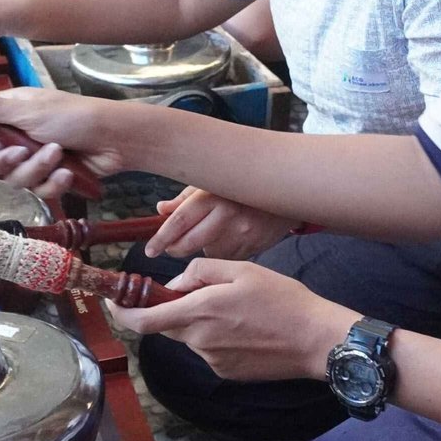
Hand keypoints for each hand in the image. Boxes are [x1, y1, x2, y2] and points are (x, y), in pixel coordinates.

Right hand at [0, 88, 129, 196]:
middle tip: (21, 153)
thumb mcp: (31, 110)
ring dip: (37, 168)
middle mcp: (17, 135)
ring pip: (16, 178)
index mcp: (9, 112)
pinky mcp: (51, 176)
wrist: (116, 140)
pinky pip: (39, 190)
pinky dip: (54, 182)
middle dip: (5, 162)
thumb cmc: (75, 116)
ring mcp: (34, 157)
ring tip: (58, 155)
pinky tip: (68, 174)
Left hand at [108, 259, 355, 380]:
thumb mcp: (242, 269)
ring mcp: (212, 359)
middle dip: (171, 307)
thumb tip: (177, 283)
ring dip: (199, 321)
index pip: (144, 320)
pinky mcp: (226, 372)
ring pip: (191, 335)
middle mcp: (200, 340)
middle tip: (199, 291)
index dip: (122, 313)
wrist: (314, 339)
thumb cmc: (282, 299)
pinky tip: (246, 327)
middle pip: (167, 325)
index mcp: (200, 311)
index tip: (113, 300)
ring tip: (237, 308)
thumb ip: (201, 272)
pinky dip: (217, 335)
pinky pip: (209, 349)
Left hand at [146, 186, 294, 259]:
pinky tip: (230, 238)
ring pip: (206, 254)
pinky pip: (226, 259)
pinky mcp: (253, 248)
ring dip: (201, 249)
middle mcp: (227, 215)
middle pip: (188, 243)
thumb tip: (161, 209)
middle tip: (169, 248)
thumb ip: (186, 197)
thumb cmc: (243, 184)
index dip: (162, 238)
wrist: (289, 190)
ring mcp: (242, 234)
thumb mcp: (213, 182)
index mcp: (213, 195)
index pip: (179, 220)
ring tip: (212, 232)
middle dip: (174, 249)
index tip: (150, 250)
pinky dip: (221, 253)